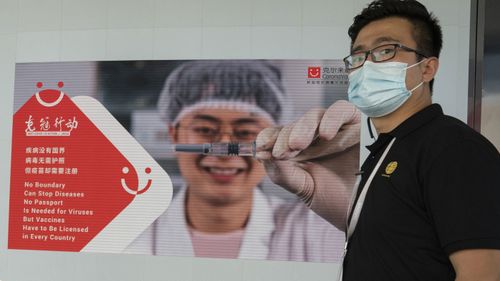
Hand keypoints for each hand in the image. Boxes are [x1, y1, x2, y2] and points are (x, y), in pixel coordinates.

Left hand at [255, 100, 360, 230]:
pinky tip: (324, 135)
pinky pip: (343, 110)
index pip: (281, 134)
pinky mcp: (360, 124)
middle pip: (297, 124)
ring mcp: (339, 130)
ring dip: (302, 127)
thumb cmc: (339, 203)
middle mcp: (319, 138)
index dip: (269, 136)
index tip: (260, 148)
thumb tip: (261, 153)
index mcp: (303, 151)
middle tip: (281, 153)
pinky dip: (331, 118)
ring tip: (297, 145)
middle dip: (285, 136)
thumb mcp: (304, 188)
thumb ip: (282, 172)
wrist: (370, 214)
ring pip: (316, 115)